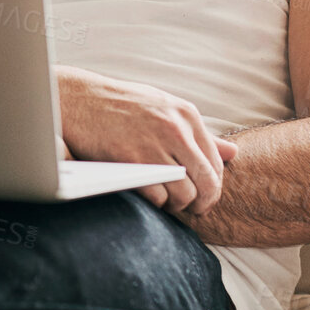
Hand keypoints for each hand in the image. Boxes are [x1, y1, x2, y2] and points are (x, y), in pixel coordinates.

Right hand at [57, 66, 238, 215]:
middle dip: (203, 202)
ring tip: (168, 203)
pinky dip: (157, 204)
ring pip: (185, 193)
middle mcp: (176, 128)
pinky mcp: (131, 160)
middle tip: (193, 210)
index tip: (203, 196)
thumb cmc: (118, 105)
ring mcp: (154, 145)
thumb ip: (197, 133)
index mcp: (186, 115)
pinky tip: (149, 198)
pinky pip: (158, 196)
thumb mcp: (163, 108)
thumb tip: (233, 152)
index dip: (212, 185)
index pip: (216, 162)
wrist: (76, 99)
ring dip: (179, 206)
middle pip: (207, 181)